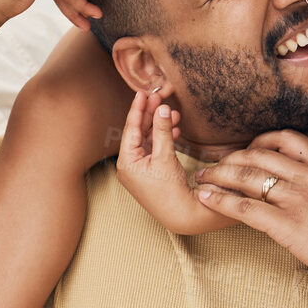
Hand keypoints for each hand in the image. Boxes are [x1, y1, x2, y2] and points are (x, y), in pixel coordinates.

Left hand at [115, 90, 230, 235]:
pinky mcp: (149, 174)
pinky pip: (153, 151)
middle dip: (150, 116)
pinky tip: (174, 129)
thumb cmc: (170, 189)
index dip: (138, 109)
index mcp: (126, 162)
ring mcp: (138, 170)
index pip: (130, 129)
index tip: (142, 93)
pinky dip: (163, 140)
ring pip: (148, 141)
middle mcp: (128, 166)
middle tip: (159, 98)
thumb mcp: (165, 156)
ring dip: (160, 127)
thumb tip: (162, 109)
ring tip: (173, 114)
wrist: (181, 214)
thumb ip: (162, 130)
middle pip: (138, 133)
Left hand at [194, 130, 307, 300]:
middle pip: (258, 155)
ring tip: (201, 178)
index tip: (246, 148)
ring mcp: (297, 200)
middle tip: (211, 164)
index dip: (259, 140)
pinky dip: (219, 201)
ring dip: (217, 176)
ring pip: (246, 177)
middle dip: (230, 158)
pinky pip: (244, 208)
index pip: (287, 138)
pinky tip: (205, 199)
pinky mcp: (288, 226)